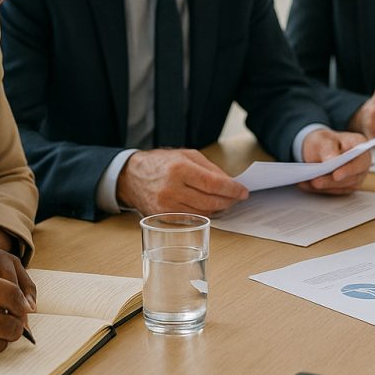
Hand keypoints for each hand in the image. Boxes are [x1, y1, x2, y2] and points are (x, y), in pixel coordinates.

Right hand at [118, 148, 247, 215]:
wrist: (131, 177)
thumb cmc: (161, 163)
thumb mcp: (187, 155)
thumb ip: (210, 169)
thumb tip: (230, 183)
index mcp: (179, 169)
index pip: (214, 184)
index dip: (232, 190)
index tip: (243, 191)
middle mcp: (172, 189)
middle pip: (210, 202)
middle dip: (228, 201)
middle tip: (237, 197)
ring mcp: (166, 206)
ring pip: (203, 213)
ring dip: (219, 209)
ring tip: (225, 202)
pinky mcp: (163, 218)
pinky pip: (191, 218)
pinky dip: (204, 214)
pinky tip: (210, 208)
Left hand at [298, 129, 370, 193]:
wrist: (318, 149)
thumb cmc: (324, 142)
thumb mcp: (323, 140)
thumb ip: (328, 149)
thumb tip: (332, 160)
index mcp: (360, 146)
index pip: (361, 161)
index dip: (350, 170)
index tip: (336, 175)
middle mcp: (361, 164)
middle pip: (351, 178)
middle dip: (331, 181)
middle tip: (315, 181)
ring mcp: (354, 177)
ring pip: (342, 187)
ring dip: (324, 187)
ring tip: (307, 182)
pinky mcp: (344, 187)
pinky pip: (332, 191)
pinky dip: (318, 189)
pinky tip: (305, 184)